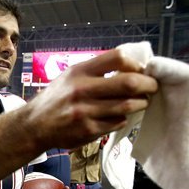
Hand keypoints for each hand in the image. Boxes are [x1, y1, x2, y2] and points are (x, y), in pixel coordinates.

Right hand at [23, 49, 158, 150]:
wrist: (35, 125)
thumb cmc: (57, 98)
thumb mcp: (71, 76)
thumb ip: (96, 70)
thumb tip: (131, 66)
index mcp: (80, 71)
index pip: (117, 58)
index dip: (135, 63)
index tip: (141, 70)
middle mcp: (82, 89)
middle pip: (129, 83)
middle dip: (148, 85)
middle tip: (153, 87)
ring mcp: (86, 112)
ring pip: (127, 106)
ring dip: (140, 104)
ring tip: (142, 102)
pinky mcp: (88, 131)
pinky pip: (117, 123)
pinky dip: (122, 119)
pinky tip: (119, 117)